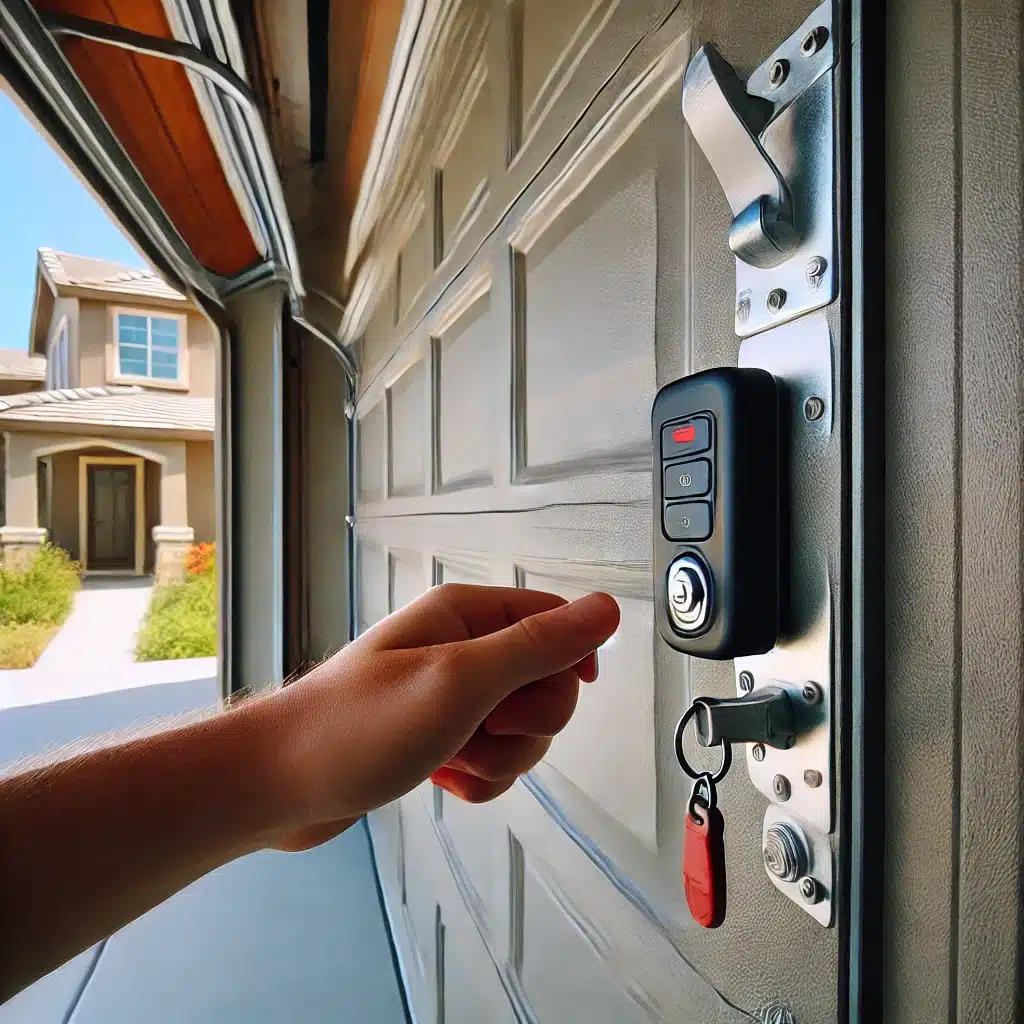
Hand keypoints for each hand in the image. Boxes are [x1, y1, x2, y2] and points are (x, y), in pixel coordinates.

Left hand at [269, 585, 618, 850]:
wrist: (279, 785)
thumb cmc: (356, 727)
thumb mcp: (460, 681)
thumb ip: (539, 646)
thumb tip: (606, 611)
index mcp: (466, 615)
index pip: (556, 622)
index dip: (565, 666)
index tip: (538, 698)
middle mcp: (461, 648)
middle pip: (546, 683)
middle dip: (525, 724)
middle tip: (477, 728)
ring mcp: (450, 696)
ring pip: (523, 730)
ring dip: (499, 758)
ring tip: (448, 759)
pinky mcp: (440, 737)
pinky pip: (493, 759)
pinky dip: (478, 778)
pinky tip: (441, 779)